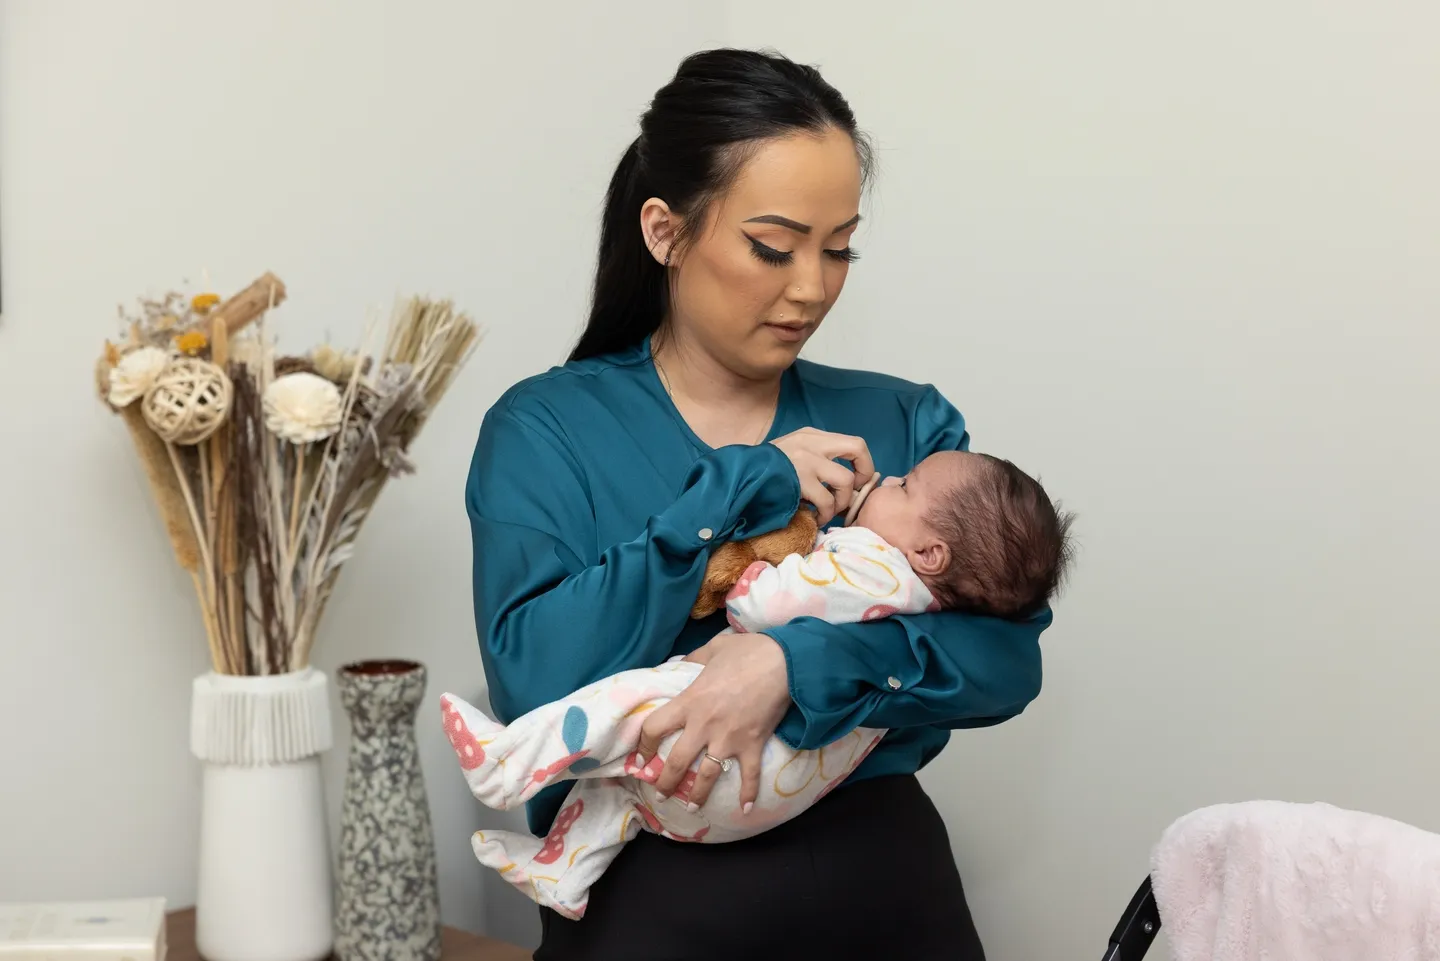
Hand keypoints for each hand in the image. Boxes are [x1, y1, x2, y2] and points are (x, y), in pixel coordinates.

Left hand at [636, 633, 790, 813]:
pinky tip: (746, 810)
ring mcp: (729, 740)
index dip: (642, 745)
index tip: (640, 757)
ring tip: (692, 809)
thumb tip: (681, 662)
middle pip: (676, 762)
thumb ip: (693, 658)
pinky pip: (749, 776)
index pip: (654, 728)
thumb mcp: (713, 649)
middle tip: (661, 793)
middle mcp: (704, 726)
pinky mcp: (753, 746)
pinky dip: (749, 795)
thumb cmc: (748, 652)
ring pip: (707, 776)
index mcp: (690, 702)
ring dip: (698, 796)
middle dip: (666, 782)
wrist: (785, 662)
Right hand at [770, 427, 875, 526]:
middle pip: (857, 449)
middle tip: (850, 494)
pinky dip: (824, 514)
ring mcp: (805, 461)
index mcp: (811, 436)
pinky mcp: (798, 481)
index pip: (853, 442)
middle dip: (862, 476)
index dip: (863, 464)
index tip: (855, 481)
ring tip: (826, 511)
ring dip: (839, 502)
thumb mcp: (791, 453)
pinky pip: (826, 501)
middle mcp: (811, 443)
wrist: (736, 478)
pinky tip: (814, 518)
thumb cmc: (764, 471)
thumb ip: (816, 459)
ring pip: (844, 480)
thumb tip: (848, 481)